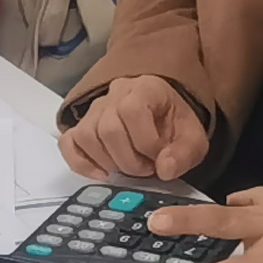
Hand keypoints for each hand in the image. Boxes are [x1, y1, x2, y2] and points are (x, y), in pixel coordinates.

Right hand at [62, 75, 209, 183]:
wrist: (165, 119)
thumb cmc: (176, 126)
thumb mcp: (193, 139)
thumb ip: (184, 153)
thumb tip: (164, 169)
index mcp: (145, 88)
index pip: (133, 111)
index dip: (146, 141)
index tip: (160, 158)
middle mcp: (115, 93)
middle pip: (108, 127)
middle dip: (128, 159)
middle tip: (146, 169)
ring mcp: (95, 109)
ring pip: (86, 135)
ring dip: (108, 161)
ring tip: (128, 169)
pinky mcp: (83, 126)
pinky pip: (69, 142)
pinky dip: (80, 162)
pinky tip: (101, 174)